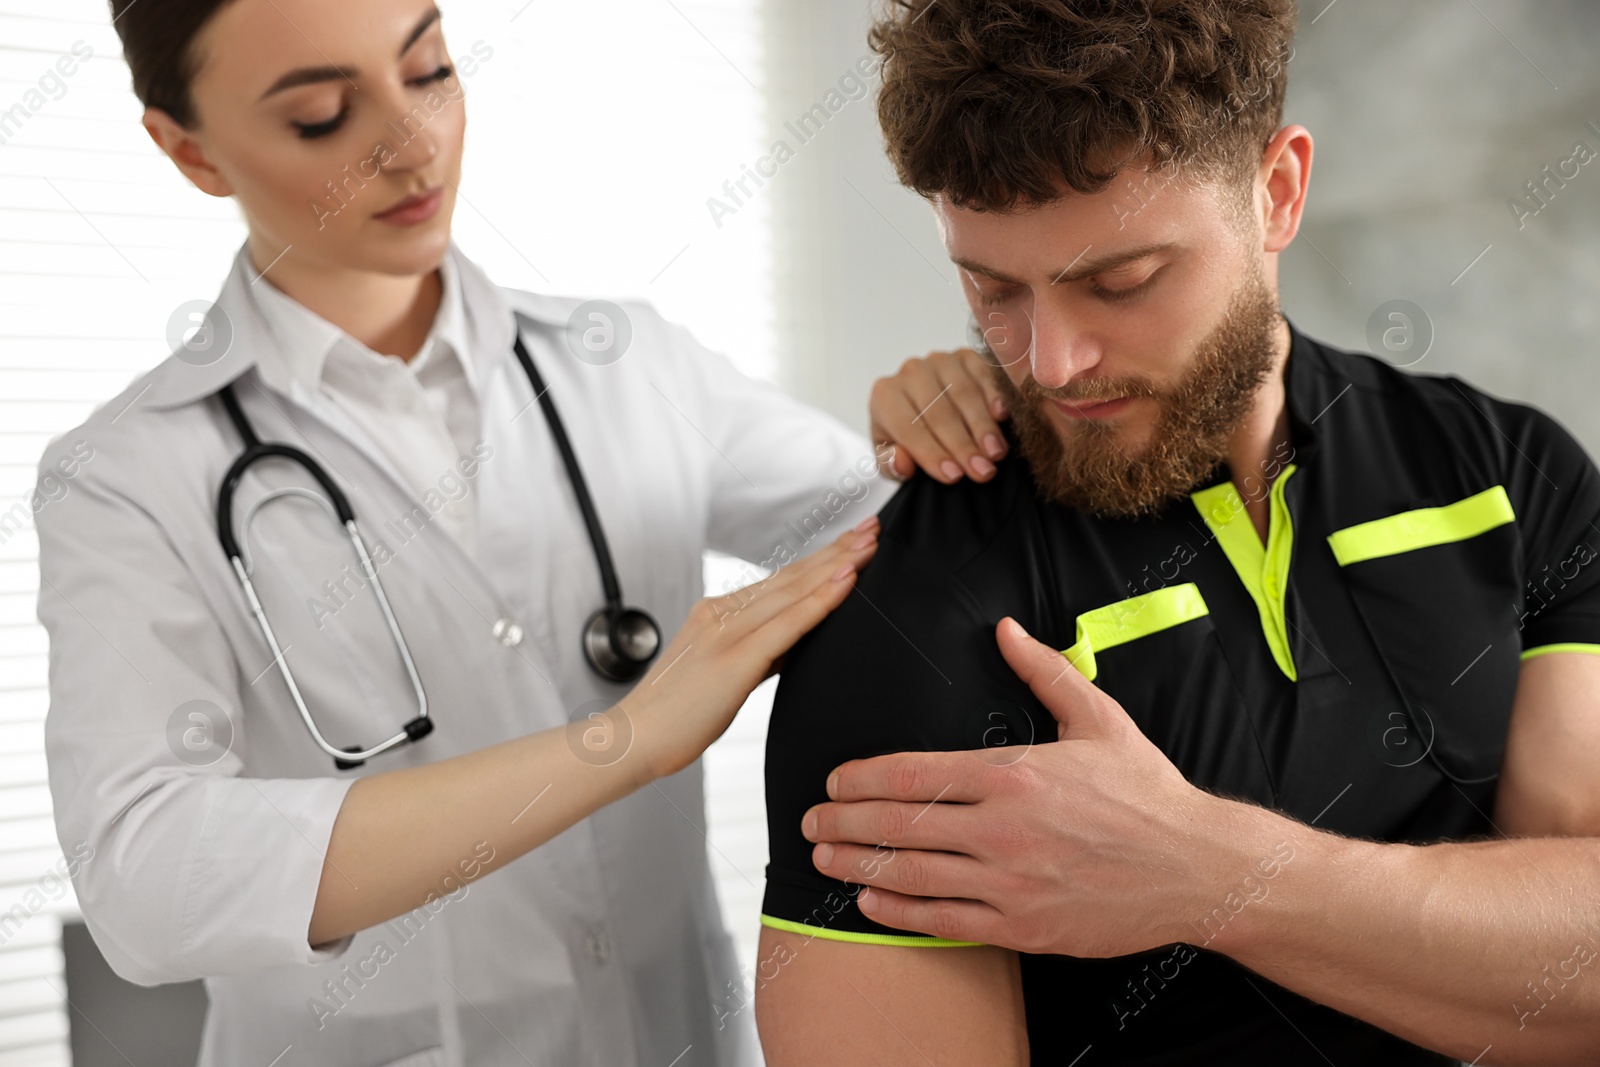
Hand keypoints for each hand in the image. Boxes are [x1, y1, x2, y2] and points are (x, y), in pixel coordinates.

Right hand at [626, 517, 879, 782]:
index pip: (779, 580)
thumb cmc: (676, 715)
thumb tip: (795, 644)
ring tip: (869, 544)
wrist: (632, 740)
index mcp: (717, 614)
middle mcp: (721, 613)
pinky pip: (787, 625)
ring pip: (792, 591)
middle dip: (835, 551)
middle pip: (790, 576)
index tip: (851, 541)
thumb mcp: (723, 673)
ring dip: (836, 564)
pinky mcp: (734, 660)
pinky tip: (846, 581)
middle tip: (871, 528)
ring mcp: (726, 633)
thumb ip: (758, 653)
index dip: (819, 559)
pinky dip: (820, 600)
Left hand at [802, 616, 1246, 956]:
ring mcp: (1011, 881)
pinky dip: (900, 911)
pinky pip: (945, 919)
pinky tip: (870, 902)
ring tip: (823, 859)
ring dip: (857, 867)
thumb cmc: (1148, 793)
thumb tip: (1004, 628)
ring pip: (912, 874)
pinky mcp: (1024, 925)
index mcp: (1014, 773)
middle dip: (844, 823)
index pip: (915, 774)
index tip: (835, 781)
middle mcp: (1004, 828)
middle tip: (809, 822)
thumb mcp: (1098, 718)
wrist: (1198, 868)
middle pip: (900, 825)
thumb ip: (1043, 671)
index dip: (863, 780)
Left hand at [869, 348, 1009, 483]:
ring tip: (995, 454)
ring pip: (963, 393)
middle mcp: (911, 372)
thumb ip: (892, 465)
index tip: (954, 476)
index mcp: (885, 396)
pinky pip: (983, 374)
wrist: (926, 410)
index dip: (931, 453)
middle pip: (938, 411)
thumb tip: (902, 463)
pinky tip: (1003, 416)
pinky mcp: (968, 356)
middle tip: (982, 472)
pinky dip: (994, 395)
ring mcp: (941, 361)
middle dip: (962, 445)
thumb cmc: (908, 439)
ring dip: (982, 426)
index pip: (908, 427)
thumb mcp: (891, 459)